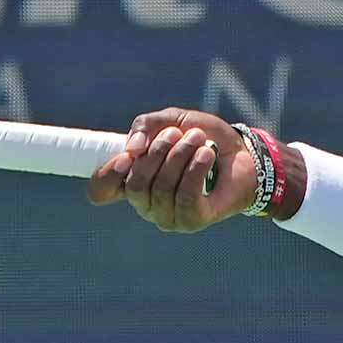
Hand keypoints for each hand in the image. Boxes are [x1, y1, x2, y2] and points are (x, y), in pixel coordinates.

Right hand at [86, 107, 258, 231]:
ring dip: (181, 156)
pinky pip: (185, 197)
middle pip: (135, 184)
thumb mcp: (173, 121)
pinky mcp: (192, 222)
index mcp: (133, 180)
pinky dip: (196, 169)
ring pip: (162, 188)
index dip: (107, 173)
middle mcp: (146, 204)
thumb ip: (146, 126)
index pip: (100, 190)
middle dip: (158, 152)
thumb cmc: (203, 139)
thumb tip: (132, 149)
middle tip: (180, 134)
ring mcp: (167, 217)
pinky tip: (206, 155)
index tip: (129, 154)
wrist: (243, 154)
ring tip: (199, 139)